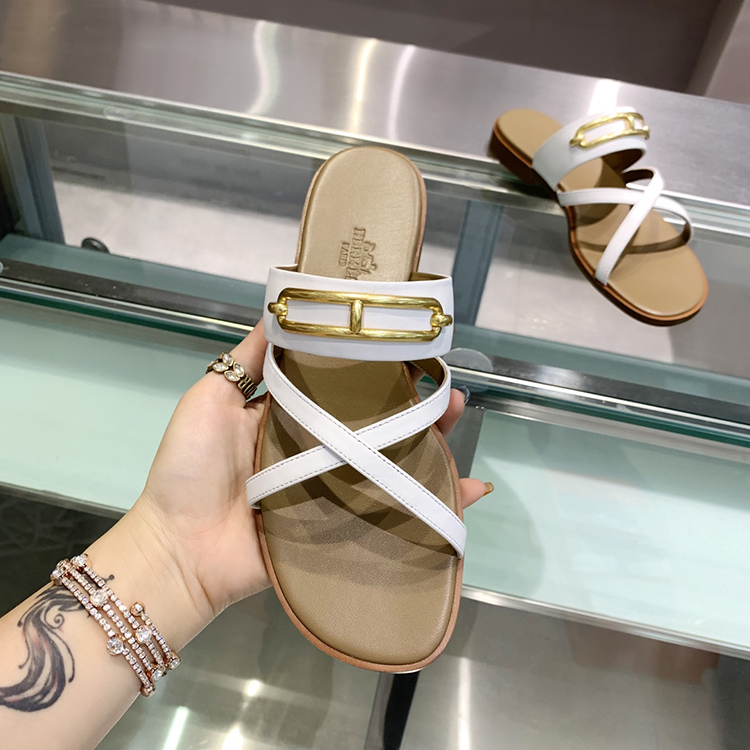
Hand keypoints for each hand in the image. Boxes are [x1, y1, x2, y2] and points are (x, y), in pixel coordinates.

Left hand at [132, 323, 488, 627]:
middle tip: (448, 391)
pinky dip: (431, 508)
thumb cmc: (190, 467)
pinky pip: (389, 515)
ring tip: (454, 421)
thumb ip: (247, 359)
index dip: (376, 371)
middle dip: (415, 408)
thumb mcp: (211, 397)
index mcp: (290, 417)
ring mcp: (330, 492)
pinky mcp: (338, 529)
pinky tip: (465, 491)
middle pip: (375, 426)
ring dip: (430, 445)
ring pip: (389, 465)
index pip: (343, 388)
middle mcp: (316, 452)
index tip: (408, 350)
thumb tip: (279, 308)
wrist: (177, 549)